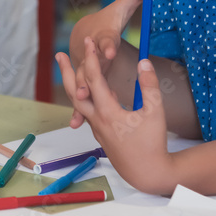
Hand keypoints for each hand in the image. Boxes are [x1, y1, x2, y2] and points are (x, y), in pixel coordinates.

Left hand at [57, 41, 175, 194]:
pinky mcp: (101, 134)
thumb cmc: (153, 144)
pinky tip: (95, 90)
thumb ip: (149, 85)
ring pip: (80, 103)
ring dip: (75, 84)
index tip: (89, 41)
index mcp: (108, 113)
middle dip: (67, 71)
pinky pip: (89, 111)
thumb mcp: (155, 112)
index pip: (94, 79)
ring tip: (72, 68)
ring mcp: (96, 128)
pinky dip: (88, 97)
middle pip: (75, 92)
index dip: (91, 58)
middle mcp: (96, 120)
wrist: (147, 174)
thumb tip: (144, 61)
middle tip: (60, 54)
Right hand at [70, 0, 160, 127]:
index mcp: (104, 37)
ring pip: (81, 84)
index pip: (107, 40)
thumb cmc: (108, 20)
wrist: (86, 30)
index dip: (108, 45)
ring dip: (80, 95)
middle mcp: (93, 54)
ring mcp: (87, 68)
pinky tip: (75, 125)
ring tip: (80, 106)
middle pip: (89, 66)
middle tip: (87, 86)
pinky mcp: (86, 81)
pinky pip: (82, 98)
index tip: (110, 51)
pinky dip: (77, 111)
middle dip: (89, 76)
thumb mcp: (124, 6)